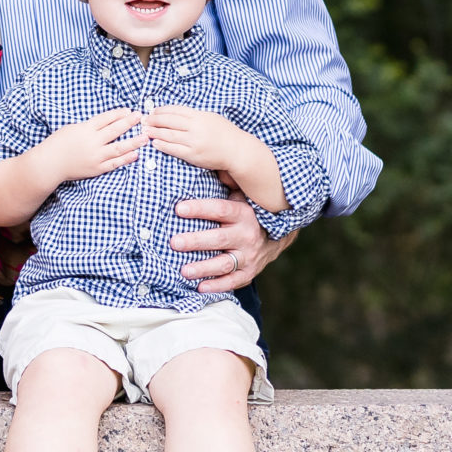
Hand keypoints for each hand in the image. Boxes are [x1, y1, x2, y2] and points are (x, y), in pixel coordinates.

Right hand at [36, 109, 144, 184]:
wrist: (50, 163)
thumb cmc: (58, 143)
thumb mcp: (72, 128)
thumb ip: (89, 126)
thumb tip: (107, 123)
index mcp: (85, 129)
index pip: (106, 118)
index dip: (118, 114)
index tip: (129, 110)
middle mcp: (92, 142)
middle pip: (115, 130)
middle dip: (129, 122)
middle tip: (141, 117)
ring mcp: (95, 156)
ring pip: (118, 147)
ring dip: (133, 142)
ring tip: (145, 137)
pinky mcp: (97, 168)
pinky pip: (114, 163)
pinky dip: (126, 159)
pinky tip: (135, 154)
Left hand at [145, 106, 262, 178]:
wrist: (236, 150)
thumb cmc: (224, 133)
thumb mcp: (210, 117)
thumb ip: (194, 115)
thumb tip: (175, 113)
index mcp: (199, 116)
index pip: (175, 110)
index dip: (161, 110)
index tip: (152, 110)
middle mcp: (196, 127)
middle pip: (169, 121)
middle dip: (154, 120)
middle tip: (143, 120)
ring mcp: (194, 141)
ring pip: (169, 135)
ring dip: (155, 132)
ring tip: (145, 130)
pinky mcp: (193, 155)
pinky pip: (174, 149)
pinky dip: (162, 145)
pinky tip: (154, 143)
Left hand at [172, 194, 292, 293]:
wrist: (277, 234)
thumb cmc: (249, 211)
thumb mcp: (242, 194)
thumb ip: (227, 182)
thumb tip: (210, 162)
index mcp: (243, 213)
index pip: (220, 209)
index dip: (199, 208)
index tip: (179, 208)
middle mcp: (247, 234)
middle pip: (219, 239)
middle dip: (196, 241)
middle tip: (174, 242)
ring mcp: (249, 255)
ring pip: (225, 263)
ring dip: (203, 268)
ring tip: (184, 271)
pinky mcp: (250, 271)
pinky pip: (234, 281)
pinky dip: (218, 286)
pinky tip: (201, 288)